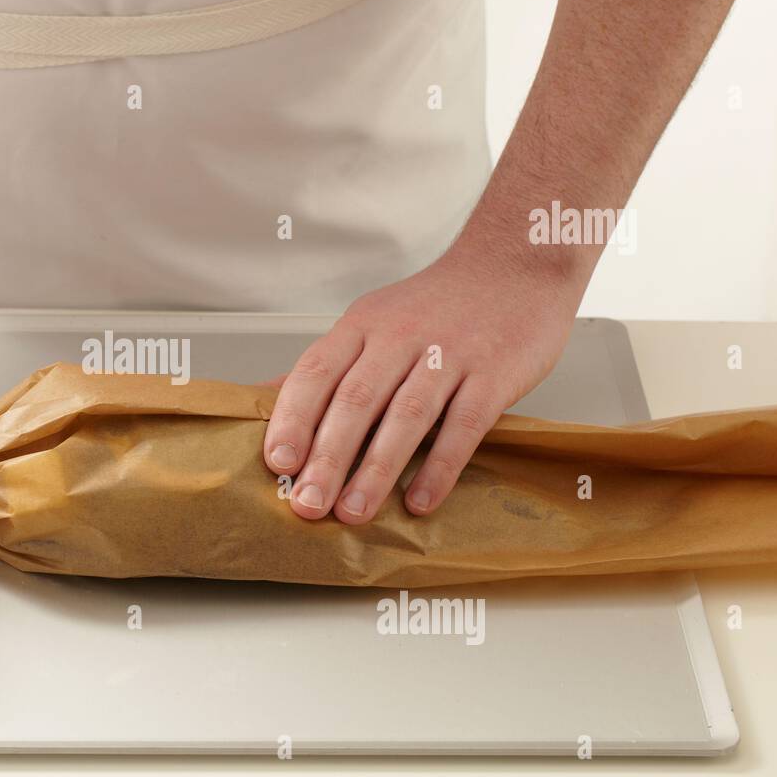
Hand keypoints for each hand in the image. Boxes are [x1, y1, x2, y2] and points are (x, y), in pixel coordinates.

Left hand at [262, 247, 582, 523]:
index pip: (316, 372)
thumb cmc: (435, 306)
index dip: (293, 418)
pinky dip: (439, 466)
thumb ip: (327, 366)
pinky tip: (419, 501)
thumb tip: (263, 399)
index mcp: (362, 326)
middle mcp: (400, 337)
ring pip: (405, 416)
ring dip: (375, 470)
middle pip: (355, 401)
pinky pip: (463, 426)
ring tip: (352, 512)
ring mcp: (449, 355)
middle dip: (327, 458)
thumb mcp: (372, 322)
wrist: (514, 264)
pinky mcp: (494, 374)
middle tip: (307, 504)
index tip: (277, 462)